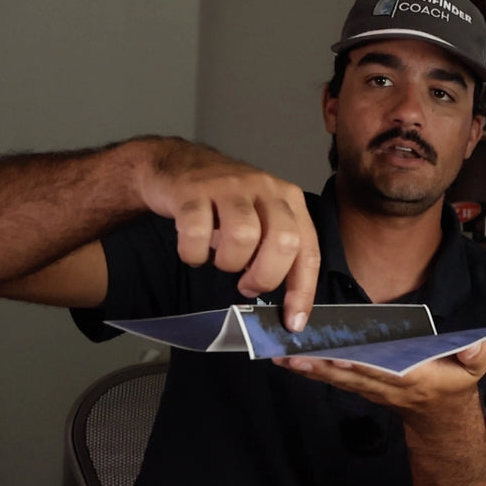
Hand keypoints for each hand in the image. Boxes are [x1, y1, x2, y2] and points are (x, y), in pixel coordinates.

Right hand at [136, 138, 319, 329]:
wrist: (177, 164)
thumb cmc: (225, 203)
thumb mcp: (261, 219)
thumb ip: (276, 251)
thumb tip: (287, 308)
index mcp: (289, 200)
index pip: (308, 251)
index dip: (303, 292)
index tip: (293, 322)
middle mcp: (265, 189)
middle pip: (283, 242)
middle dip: (265, 277)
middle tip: (247, 286)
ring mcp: (229, 187)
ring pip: (243, 237)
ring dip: (228, 263)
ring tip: (220, 262)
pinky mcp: (193, 190)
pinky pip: (196, 233)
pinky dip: (193, 254)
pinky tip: (193, 252)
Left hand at [272, 340, 485, 428]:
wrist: (443, 419)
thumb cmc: (455, 385)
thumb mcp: (475, 369)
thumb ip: (476, 354)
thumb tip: (474, 343)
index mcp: (412, 378)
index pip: (380, 369)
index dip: (357, 363)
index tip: (334, 355)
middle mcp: (386, 385)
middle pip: (348, 375)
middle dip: (319, 366)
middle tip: (290, 355)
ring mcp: (373, 389)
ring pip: (337, 378)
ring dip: (310, 369)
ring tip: (282, 356)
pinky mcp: (364, 388)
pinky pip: (337, 378)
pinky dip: (315, 370)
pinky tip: (294, 361)